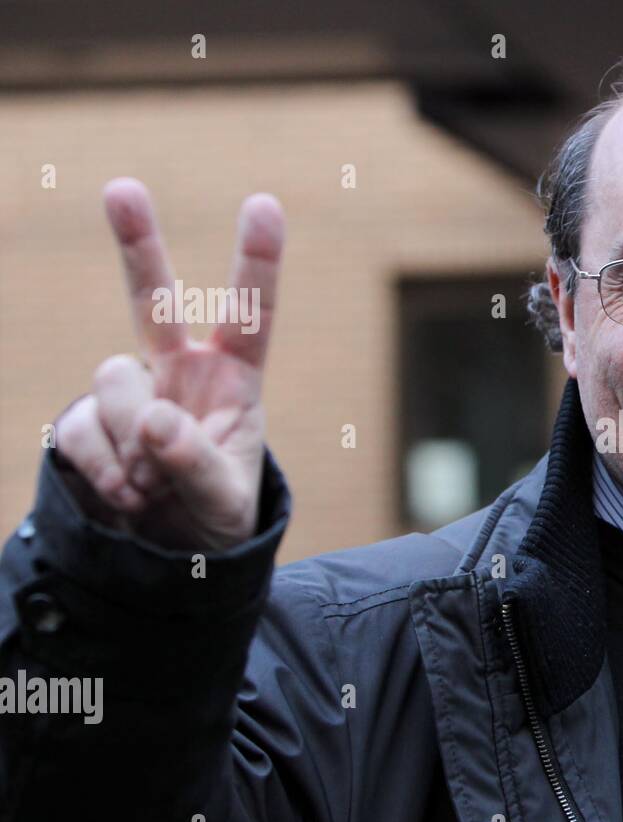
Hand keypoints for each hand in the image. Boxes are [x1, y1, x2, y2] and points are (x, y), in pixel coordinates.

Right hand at [54, 178, 283, 549]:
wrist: (170, 554)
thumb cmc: (216, 516)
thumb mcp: (225, 502)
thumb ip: (196, 463)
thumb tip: (154, 421)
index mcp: (233, 380)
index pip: (250, 315)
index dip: (257, 261)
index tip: (264, 203)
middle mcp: (179, 371)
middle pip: (154, 300)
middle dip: (137, 244)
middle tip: (122, 188)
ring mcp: (130, 392)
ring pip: (114, 378)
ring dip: (135, 441)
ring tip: (158, 485)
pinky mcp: (87, 420)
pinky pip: (81, 429)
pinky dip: (104, 469)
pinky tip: (129, 495)